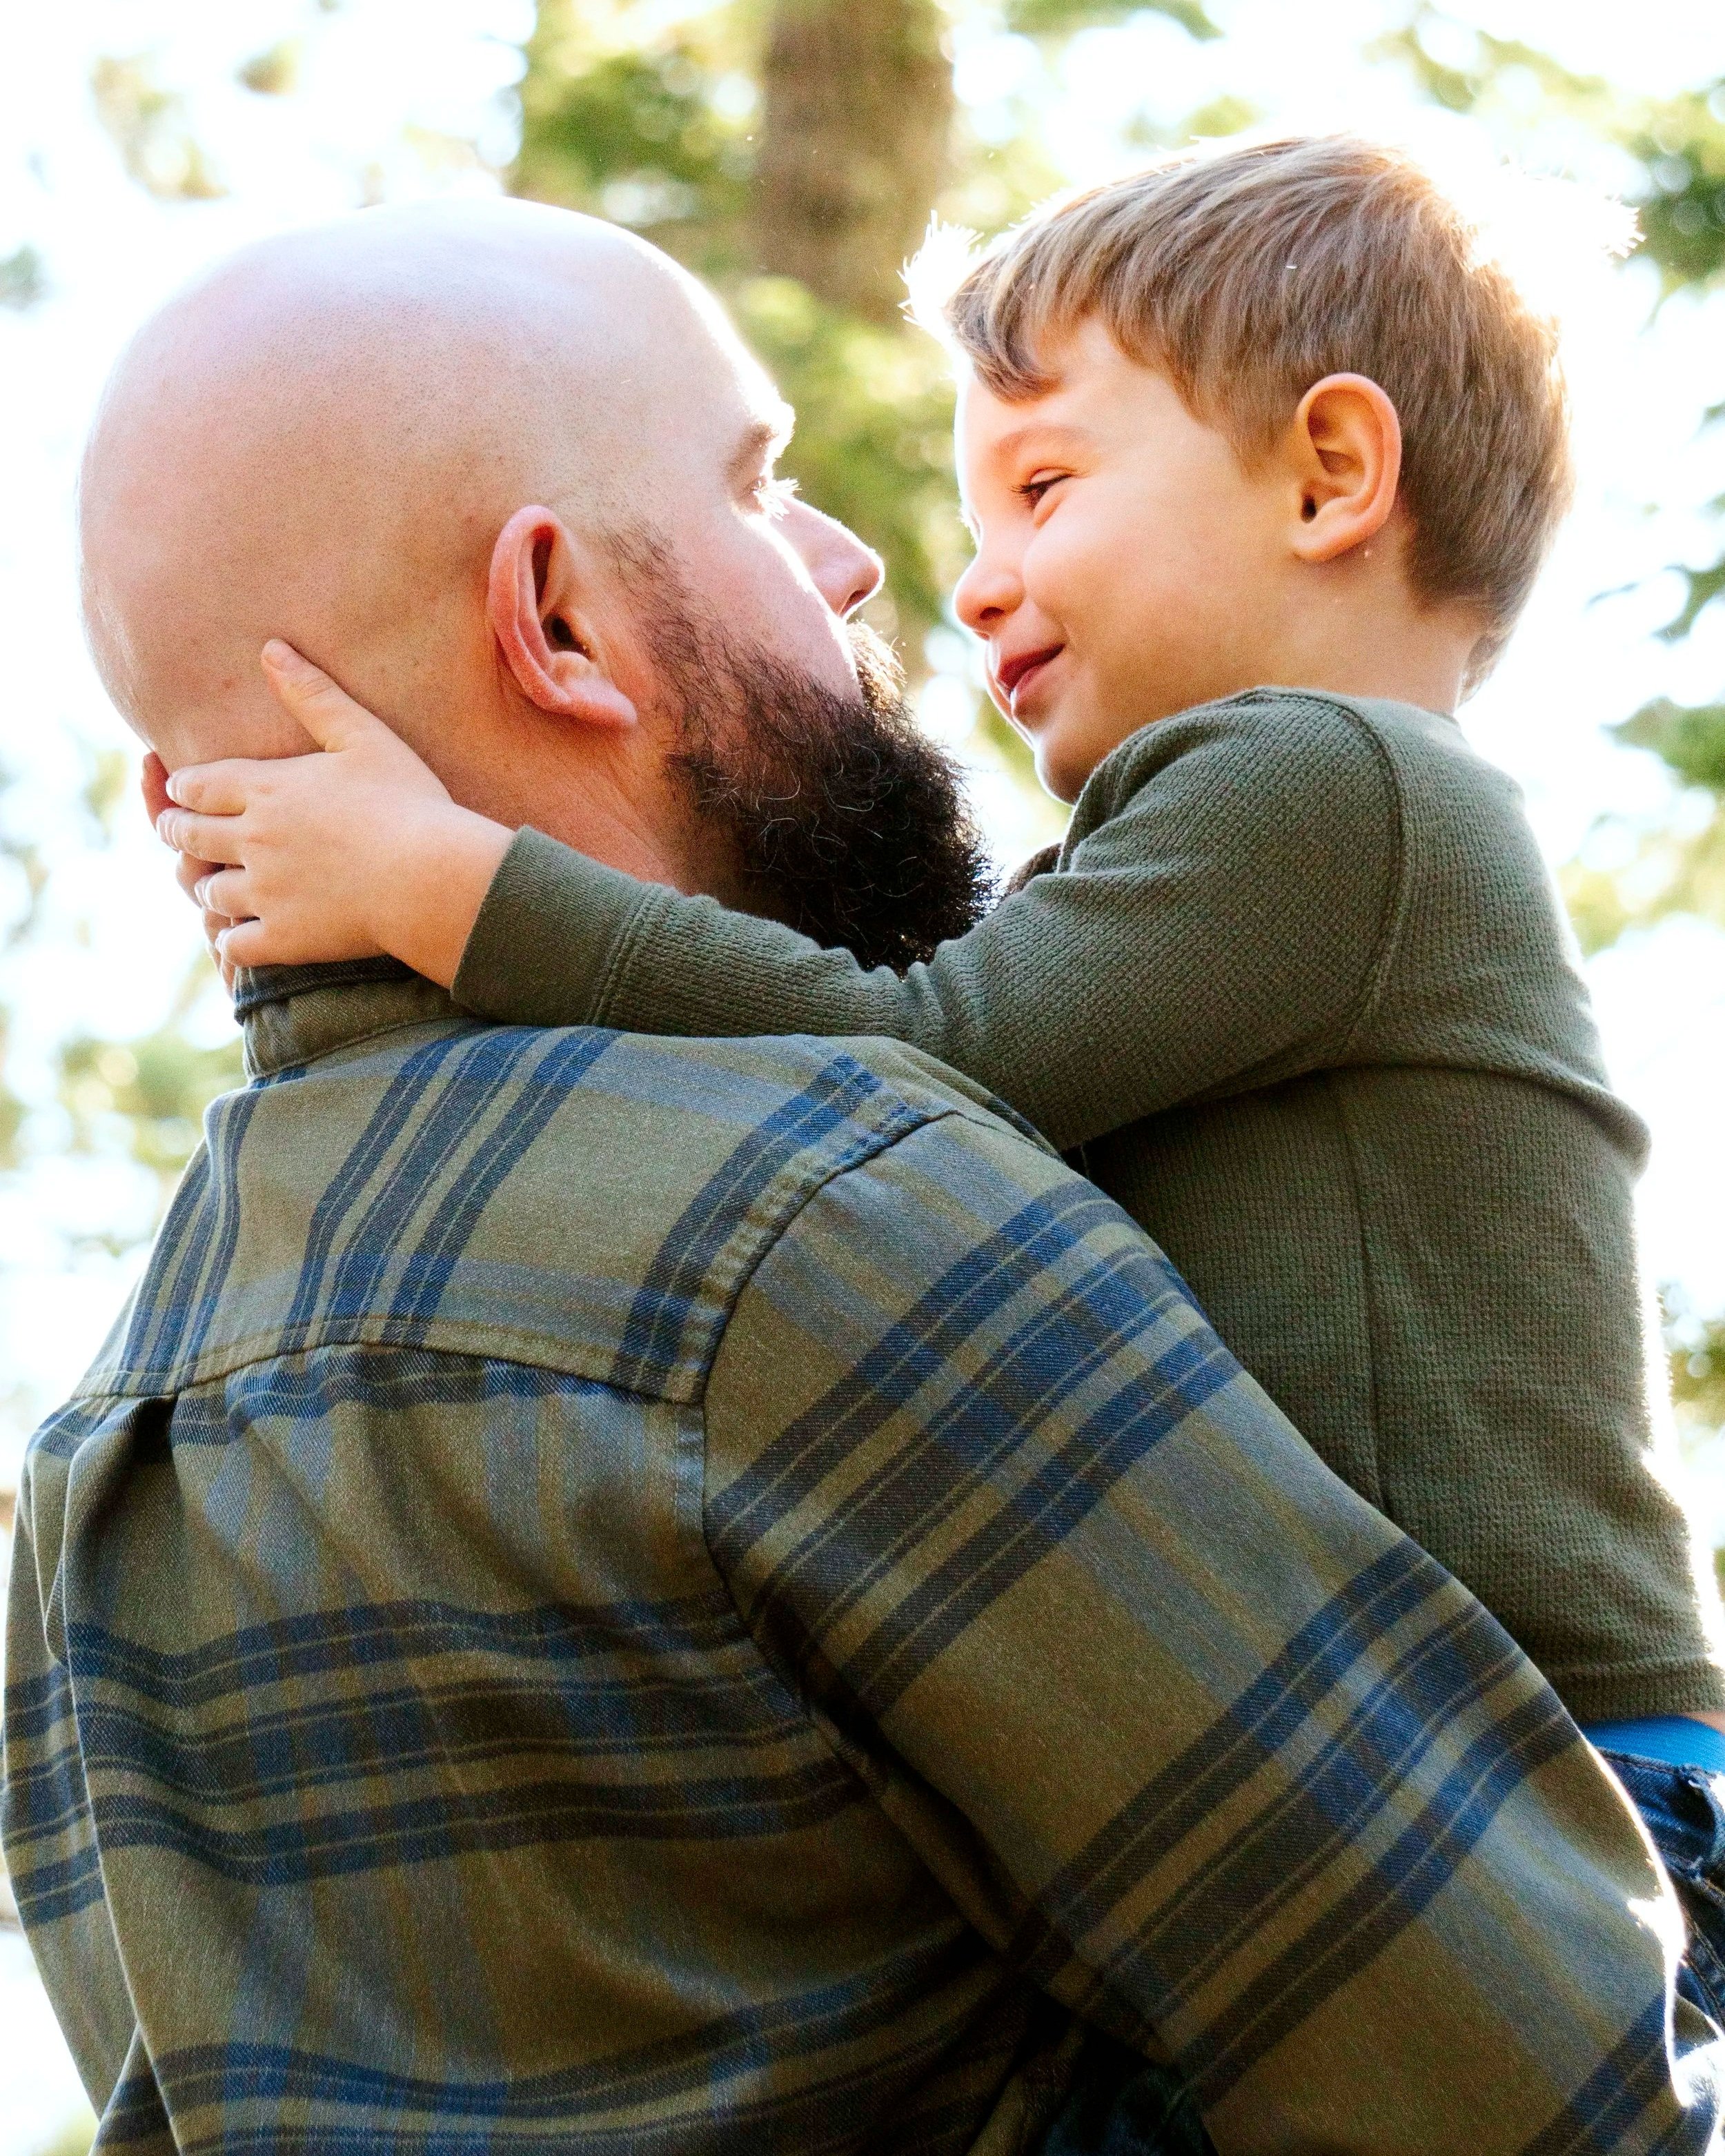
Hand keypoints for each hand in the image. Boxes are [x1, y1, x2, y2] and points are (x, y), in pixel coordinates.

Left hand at [152, 641, 514, 986]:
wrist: (435, 877)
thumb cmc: (411, 803)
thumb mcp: (366, 736)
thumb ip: (315, 695)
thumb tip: (271, 648)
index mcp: (267, 788)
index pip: (196, 784)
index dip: (182, 787)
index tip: (181, 790)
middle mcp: (253, 838)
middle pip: (187, 835)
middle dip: (177, 832)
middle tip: (178, 834)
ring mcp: (265, 891)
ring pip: (207, 891)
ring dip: (205, 887)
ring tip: (212, 886)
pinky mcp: (284, 937)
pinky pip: (234, 945)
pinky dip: (229, 942)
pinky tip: (237, 938)